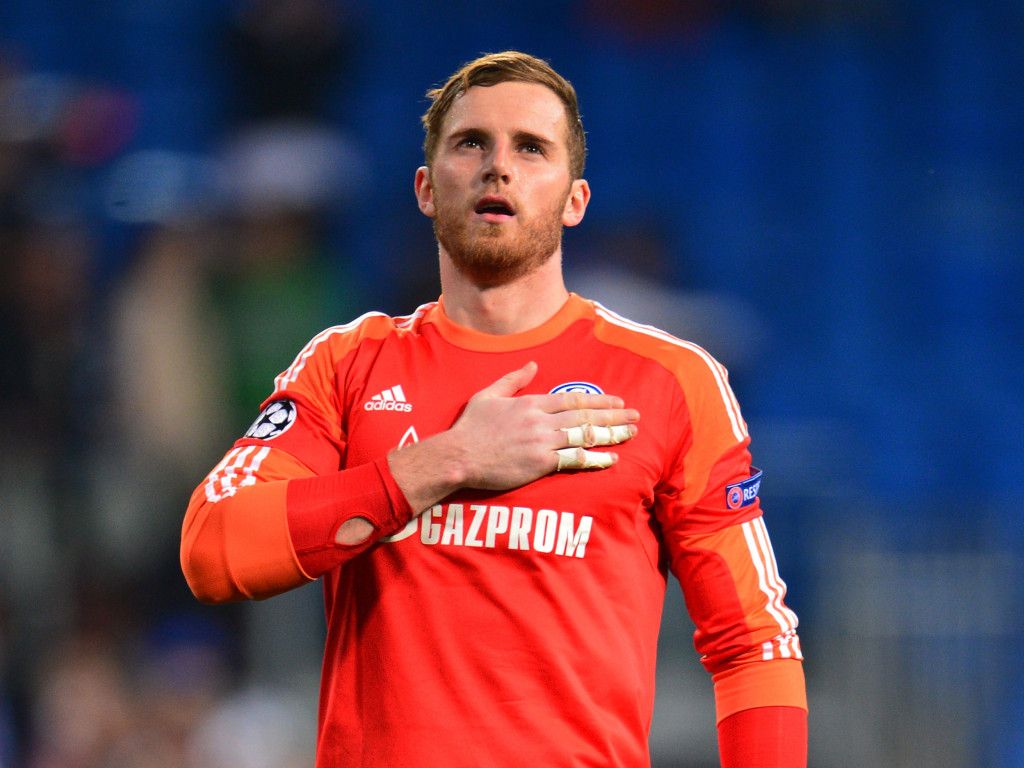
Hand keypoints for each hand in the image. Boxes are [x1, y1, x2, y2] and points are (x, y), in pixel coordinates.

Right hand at [446, 361, 638, 489]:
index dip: (598, 401)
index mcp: (531, 403)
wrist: (459, 456)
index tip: (618, 401)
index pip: (572, 399)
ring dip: (611, 434)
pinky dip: (595, 459)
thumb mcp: (488, 395)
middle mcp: (541, 420)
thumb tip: (534, 365)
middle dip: (613, 415)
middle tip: (636, 416)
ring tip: (630, 433)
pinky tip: (612, 459)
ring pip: (584, 436)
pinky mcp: (540, 463)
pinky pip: (574, 460)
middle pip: (585, 416)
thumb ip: (513, 380)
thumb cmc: (471, 427)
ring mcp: (542, 442)